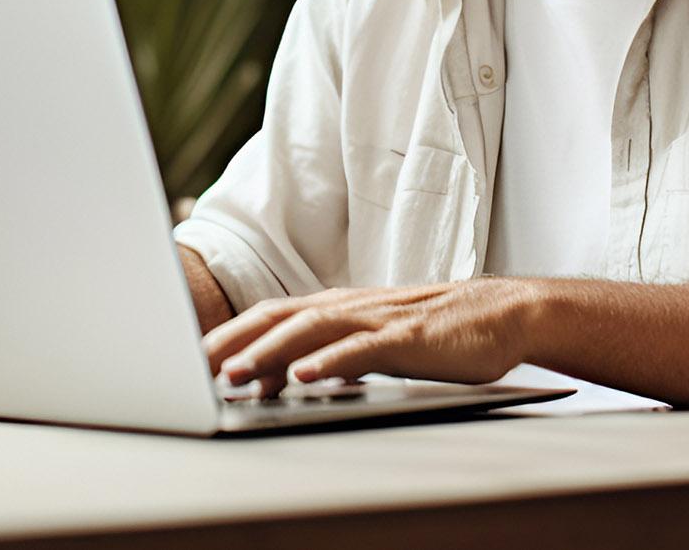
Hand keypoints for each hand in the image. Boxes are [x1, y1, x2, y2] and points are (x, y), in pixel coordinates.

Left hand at [202, 279, 537, 395]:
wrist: (502, 314)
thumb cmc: (433, 334)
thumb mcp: (369, 344)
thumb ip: (321, 357)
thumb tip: (269, 381)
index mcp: (336, 306)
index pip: (269, 315)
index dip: (227, 334)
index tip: (187, 357)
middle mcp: (349, 306)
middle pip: (278, 317)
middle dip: (231, 341)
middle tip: (190, 367)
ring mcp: (378, 319)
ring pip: (311, 330)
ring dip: (268, 352)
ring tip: (234, 374)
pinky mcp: (407, 338)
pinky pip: (361, 350)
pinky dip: (330, 362)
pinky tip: (305, 378)